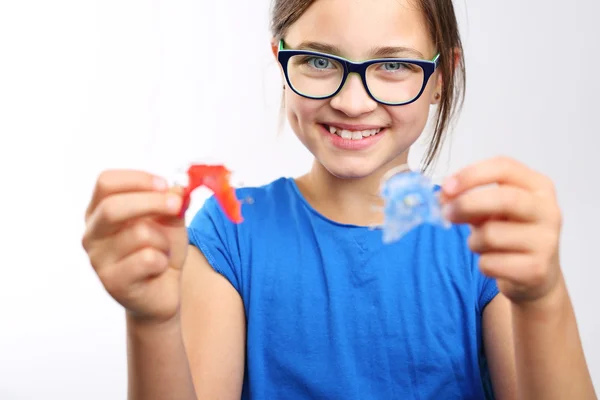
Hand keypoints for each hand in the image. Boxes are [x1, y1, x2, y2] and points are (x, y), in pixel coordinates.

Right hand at [82, 170, 188, 322]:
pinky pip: (148, 258)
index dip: (138, 179)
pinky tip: (158, 268)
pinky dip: (163, 260)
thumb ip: (172, 202)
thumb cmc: (161, 251)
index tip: (165, 184)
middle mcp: (92, 234)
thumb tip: (177, 188)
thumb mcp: (170, 221)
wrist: (161, 292)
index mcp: (99, 211)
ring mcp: (98, 260)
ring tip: (163, 251)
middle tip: (176, 204)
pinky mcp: (112, 282)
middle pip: (112, 207)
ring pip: (138, 233)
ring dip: (163, 240)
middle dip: (152, 202)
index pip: (106, 182)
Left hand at [440, 156, 562, 303]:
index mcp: (538, 186)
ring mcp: (546, 241)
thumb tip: (442, 196)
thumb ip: (468, 198)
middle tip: (446, 213)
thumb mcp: (491, 210)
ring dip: (474, 241)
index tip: (446, 187)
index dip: (471, 175)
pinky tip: (495, 263)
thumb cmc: (509, 233)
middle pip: (504, 199)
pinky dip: (482, 264)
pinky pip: (490, 263)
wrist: (536, 274)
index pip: (504, 168)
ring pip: (491, 235)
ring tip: (482, 245)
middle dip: (467, 204)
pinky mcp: (536, 269)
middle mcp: (548, 210)